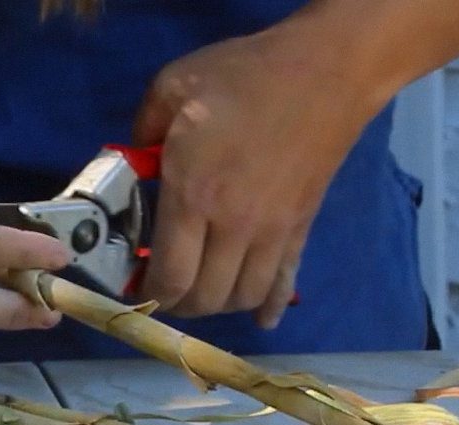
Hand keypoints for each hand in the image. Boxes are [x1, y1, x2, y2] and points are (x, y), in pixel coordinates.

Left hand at [132, 24, 384, 328]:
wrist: (326, 71)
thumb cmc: (245, 76)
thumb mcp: (172, 88)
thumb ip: (141, 133)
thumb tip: (132, 165)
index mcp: (195, 195)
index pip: (171, 275)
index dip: (150, 293)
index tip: (136, 285)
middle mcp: (234, 225)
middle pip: (205, 298)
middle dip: (178, 303)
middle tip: (164, 286)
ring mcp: (273, 232)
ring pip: (242, 297)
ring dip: (217, 304)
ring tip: (200, 288)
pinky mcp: (300, 227)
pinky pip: (284, 282)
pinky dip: (270, 306)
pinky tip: (261, 319)